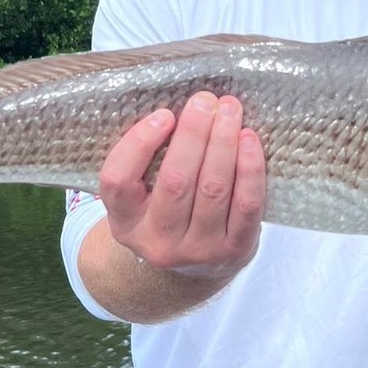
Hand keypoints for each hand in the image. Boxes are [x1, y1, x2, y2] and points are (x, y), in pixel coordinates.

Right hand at [96, 92, 265, 279]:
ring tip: (229, 110)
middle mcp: (157, 241)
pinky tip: (249, 140)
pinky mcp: (235, 251)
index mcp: (124, 223)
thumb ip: (147, 159)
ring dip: (223, 142)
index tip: (164, 114)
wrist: (199, 267)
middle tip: (205, 100)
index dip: (139, 144)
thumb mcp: (141, 195)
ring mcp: (198, 251)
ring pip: (213, 189)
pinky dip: (250, 168)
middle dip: (194, 134)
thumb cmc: (168, 212)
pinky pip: (246, 205)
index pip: (117, 181)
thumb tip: (180, 107)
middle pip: (175, 181)